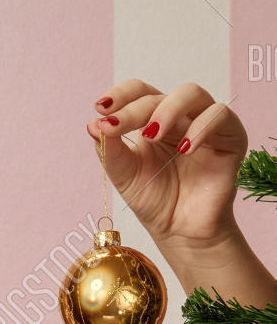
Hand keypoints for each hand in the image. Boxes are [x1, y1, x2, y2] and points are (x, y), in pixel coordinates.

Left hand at [86, 79, 247, 255]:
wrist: (181, 231)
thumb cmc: (155, 201)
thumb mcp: (124, 176)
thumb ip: (110, 150)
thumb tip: (92, 124)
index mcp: (153, 120)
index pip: (139, 92)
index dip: (121, 95)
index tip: (100, 107)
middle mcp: (180, 117)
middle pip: (160, 94)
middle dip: (135, 109)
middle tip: (116, 126)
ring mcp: (205, 123)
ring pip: (192, 93)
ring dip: (168, 110)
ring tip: (151, 135)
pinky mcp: (230, 136)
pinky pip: (220, 116)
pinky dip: (201, 128)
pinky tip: (184, 149)